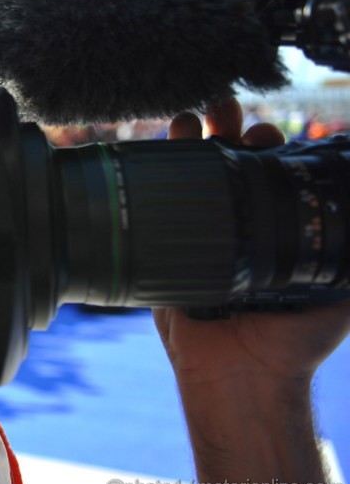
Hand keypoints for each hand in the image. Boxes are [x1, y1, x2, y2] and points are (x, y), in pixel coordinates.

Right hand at [154, 100, 349, 385]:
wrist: (244, 374)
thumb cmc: (298, 340)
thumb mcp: (343, 291)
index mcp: (273, 230)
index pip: (267, 173)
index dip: (267, 146)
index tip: (268, 132)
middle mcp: (234, 227)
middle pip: (226, 164)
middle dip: (225, 130)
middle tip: (225, 109)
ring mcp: (194, 236)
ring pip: (189, 176)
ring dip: (189, 141)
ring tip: (192, 116)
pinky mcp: (161, 251)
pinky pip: (152, 205)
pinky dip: (152, 172)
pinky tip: (160, 146)